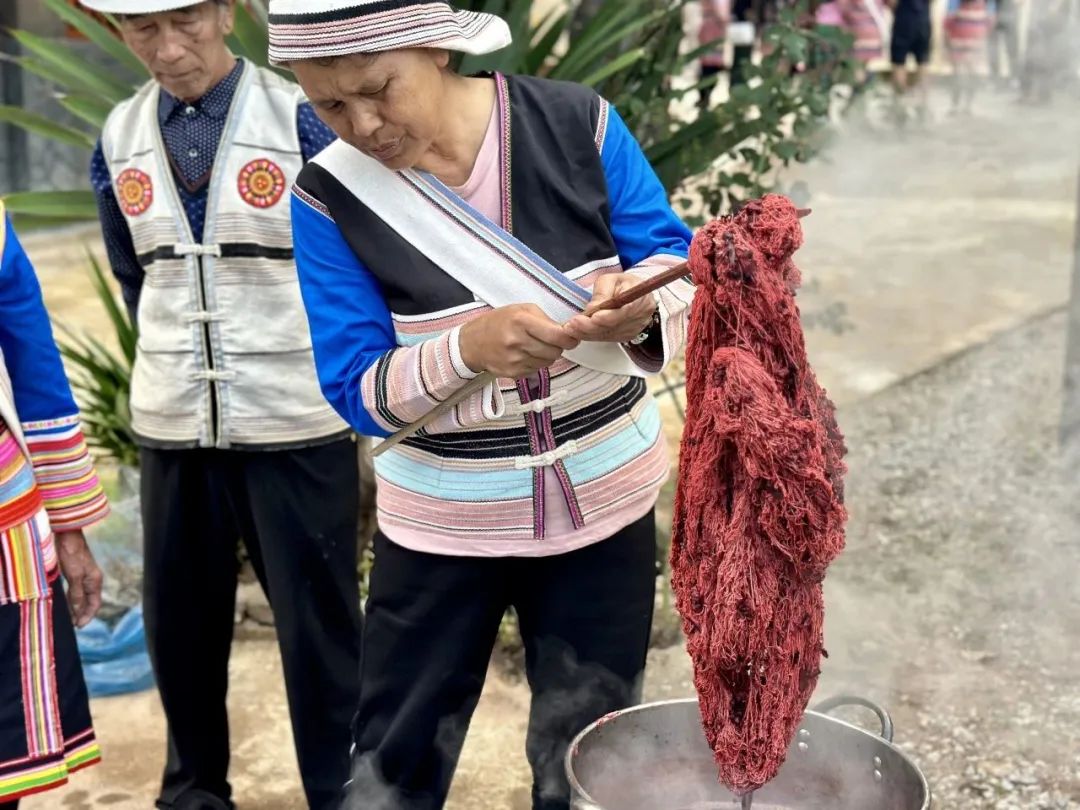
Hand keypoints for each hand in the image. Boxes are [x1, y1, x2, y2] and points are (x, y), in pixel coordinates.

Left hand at [56, 530, 102, 627]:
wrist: (67, 535)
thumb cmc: (72, 553)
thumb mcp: (74, 575)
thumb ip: (76, 593)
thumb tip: (77, 610)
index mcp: (95, 581)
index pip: (95, 604)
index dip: (87, 616)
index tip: (78, 626)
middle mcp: (92, 579)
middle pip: (90, 601)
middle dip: (82, 614)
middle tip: (73, 625)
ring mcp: (84, 575)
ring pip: (82, 596)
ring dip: (76, 607)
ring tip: (68, 617)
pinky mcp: (76, 572)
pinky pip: (76, 590)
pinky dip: (72, 598)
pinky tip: (65, 602)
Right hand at [459, 304, 580, 378]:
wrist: (472, 343)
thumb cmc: (498, 322)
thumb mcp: (520, 309)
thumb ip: (544, 319)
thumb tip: (566, 332)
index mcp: (521, 321)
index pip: (557, 336)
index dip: (569, 338)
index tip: (571, 337)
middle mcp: (518, 342)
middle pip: (555, 351)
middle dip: (558, 346)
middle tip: (551, 340)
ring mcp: (515, 360)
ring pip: (548, 362)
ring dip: (547, 355)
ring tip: (535, 346)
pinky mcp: (513, 373)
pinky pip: (536, 370)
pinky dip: (536, 363)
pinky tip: (525, 354)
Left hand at [563, 273, 657, 343]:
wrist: (636, 297)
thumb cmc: (624, 285)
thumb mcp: (613, 280)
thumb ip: (603, 292)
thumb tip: (592, 307)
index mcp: (640, 300)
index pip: (625, 312)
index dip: (608, 317)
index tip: (593, 317)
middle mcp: (639, 319)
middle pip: (613, 326)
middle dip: (590, 326)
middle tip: (572, 324)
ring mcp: (632, 331)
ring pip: (606, 335)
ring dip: (586, 333)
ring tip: (569, 328)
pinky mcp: (624, 337)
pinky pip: (604, 339)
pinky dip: (589, 336)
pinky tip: (576, 332)